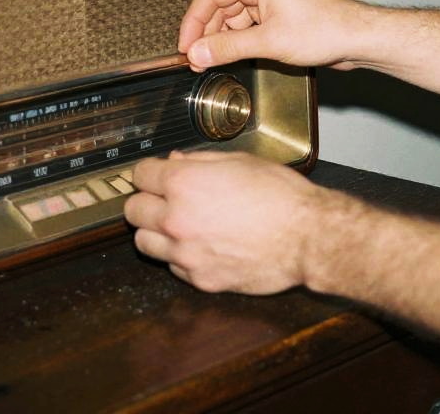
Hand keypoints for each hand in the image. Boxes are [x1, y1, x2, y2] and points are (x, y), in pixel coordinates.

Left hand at [123, 150, 321, 293]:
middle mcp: (176, 219)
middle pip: (133, 211)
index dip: (149, 172)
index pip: (140, 175)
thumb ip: (200, 161)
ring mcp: (186, 253)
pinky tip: (200, 245)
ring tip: (178, 225)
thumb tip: (176, 161)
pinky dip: (179, 257)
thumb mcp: (240, 161)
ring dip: (155, 232)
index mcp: (184, 183)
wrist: (306, 237)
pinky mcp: (200, 279)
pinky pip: (173, 267)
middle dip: (146, 201)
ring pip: (144, 243)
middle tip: (163, 199)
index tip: (156, 174)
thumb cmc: (280, 194)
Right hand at [178, 0, 370, 71]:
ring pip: (234, 18)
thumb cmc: (326, 29)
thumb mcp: (268, 42)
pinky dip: (239, 40)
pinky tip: (234, 56)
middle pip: (220, 6)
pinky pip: (249, 24)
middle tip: (197, 59)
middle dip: (208, 34)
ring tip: (213, 61)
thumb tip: (198, 52)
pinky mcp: (279, 12)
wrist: (358, 38)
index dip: (193, 22)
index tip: (185, 45)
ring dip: (224, 39)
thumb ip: (227, 48)